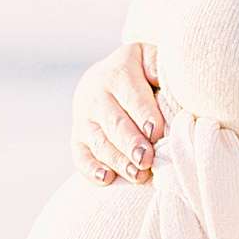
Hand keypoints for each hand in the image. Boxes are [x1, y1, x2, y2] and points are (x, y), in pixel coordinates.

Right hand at [70, 42, 164, 185]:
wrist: (108, 76)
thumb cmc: (142, 73)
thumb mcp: (150, 59)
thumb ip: (158, 66)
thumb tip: (161, 81)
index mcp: (118, 72)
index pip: (132, 95)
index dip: (144, 115)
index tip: (157, 133)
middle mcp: (96, 93)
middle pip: (114, 122)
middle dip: (131, 143)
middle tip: (147, 160)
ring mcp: (83, 117)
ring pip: (98, 142)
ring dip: (118, 160)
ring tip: (137, 175)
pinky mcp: (77, 137)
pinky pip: (80, 155)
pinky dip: (91, 169)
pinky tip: (107, 179)